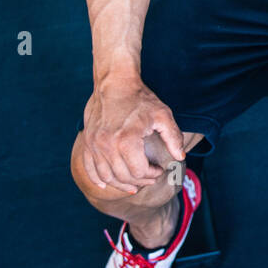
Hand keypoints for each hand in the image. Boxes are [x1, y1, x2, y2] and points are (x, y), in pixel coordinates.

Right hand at [80, 76, 185, 193]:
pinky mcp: (87, 142)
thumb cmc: (140, 98)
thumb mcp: (163, 115)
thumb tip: (181, 157)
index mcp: (126, 140)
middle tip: (151, 178)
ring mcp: (94, 145)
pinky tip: (106, 184)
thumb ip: (173, 137)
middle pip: (123, 176)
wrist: (114, 83)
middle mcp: (107, 146)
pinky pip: (90, 168)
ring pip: (106, 177)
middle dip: (140, 181)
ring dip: (121, 184)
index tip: (160, 170)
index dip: (153, 174)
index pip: (139, 171)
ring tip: (134, 184)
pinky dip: (98, 179)